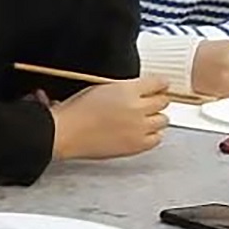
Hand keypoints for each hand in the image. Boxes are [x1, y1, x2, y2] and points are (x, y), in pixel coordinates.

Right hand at [47, 76, 168, 161]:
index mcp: (127, 90)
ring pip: (163, 120)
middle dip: (156, 100)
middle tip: (149, 102)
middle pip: (163, 101)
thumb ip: (124, 88)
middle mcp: (137, 108)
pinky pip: (157, 139)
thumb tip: (141, 89)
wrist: (65, 133)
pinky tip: (140, 132)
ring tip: (143, 119)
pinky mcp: (137, 145)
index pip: (159, 83)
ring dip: (155, 118)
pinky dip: (152, 135)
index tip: (159, 86)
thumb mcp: (99, 88)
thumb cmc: (75, 112)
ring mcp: (139, 128)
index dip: (160, 84)